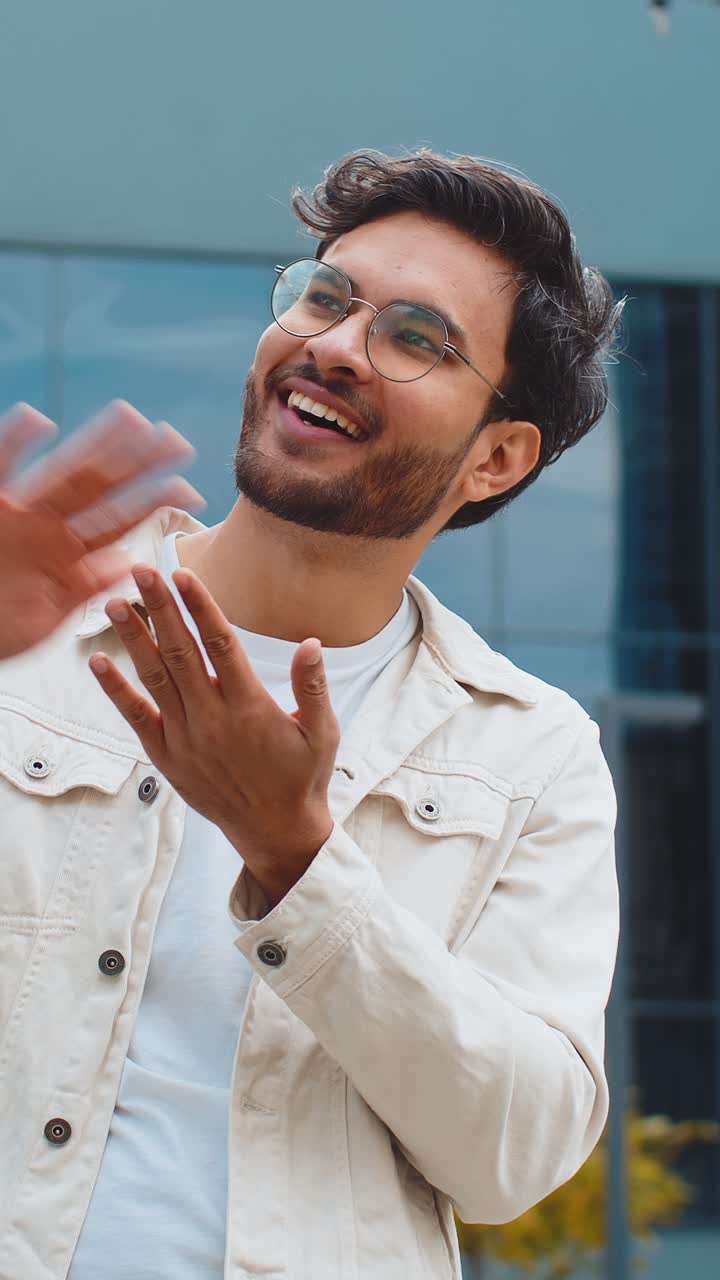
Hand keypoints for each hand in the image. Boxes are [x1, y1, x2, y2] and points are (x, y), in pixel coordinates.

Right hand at [0, 401, 204, 659]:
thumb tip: (127, 564)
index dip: (153, 504)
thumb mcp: (45, 621)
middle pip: (102, 488)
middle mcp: (49, 529)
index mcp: (68, 556)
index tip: (189, 489)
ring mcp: (20, 516)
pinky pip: (1, 469)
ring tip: (130, 416)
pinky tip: (36, 420)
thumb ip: (84, 590)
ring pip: (63, 471)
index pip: (119, 523)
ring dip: (95, 443)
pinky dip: (15, 444)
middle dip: (137, 464)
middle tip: (175, 440)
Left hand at [89, 564, 338, 904]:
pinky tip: (98, 661)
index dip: (201, 606)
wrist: (276, 832)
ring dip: (133, 639)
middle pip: (181, 652)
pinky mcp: (167, 757)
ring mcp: (186, 739)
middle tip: (141, 570)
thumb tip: (312, 644)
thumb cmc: (302, 777)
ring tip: (116, 603)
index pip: (221, 644)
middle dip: (160, 608)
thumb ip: (313, 687)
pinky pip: (136, 718)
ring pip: (154, 679)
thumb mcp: (322, 732)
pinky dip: (116, 690)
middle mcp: (213, 719)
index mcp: (250, 707)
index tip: (184, 574)